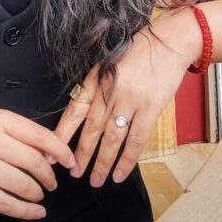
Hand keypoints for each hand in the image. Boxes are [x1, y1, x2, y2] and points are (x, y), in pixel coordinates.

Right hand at [0, 109, 76, 220]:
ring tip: (40, 194)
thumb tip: (52, 155)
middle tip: (52, 182)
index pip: (39, 135)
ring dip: (38, 192)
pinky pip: (8, 204)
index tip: (70, 161)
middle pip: (35, 161)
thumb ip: (21, 135)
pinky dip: (27, 211)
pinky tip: (36, 212)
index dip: (60, 150)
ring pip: (24, 184)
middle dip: (50, 176)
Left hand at [54, 8, 201, 187]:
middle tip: (72, 172)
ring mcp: (130, 101)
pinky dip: (127, 160)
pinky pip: (136, 141)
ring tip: (95, 179)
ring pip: (111, 139)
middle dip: (80, 154)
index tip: (52, 150)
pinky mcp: (150, 109)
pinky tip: (120, 174)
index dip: (63, 133)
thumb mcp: (111, 62)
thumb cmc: (140, 50)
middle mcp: (110, 91)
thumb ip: (98, 86)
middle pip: (91, 129)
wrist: (169, 42)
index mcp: (97, 78)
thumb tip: (84, 114)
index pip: (75, 110)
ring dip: (101, 162)